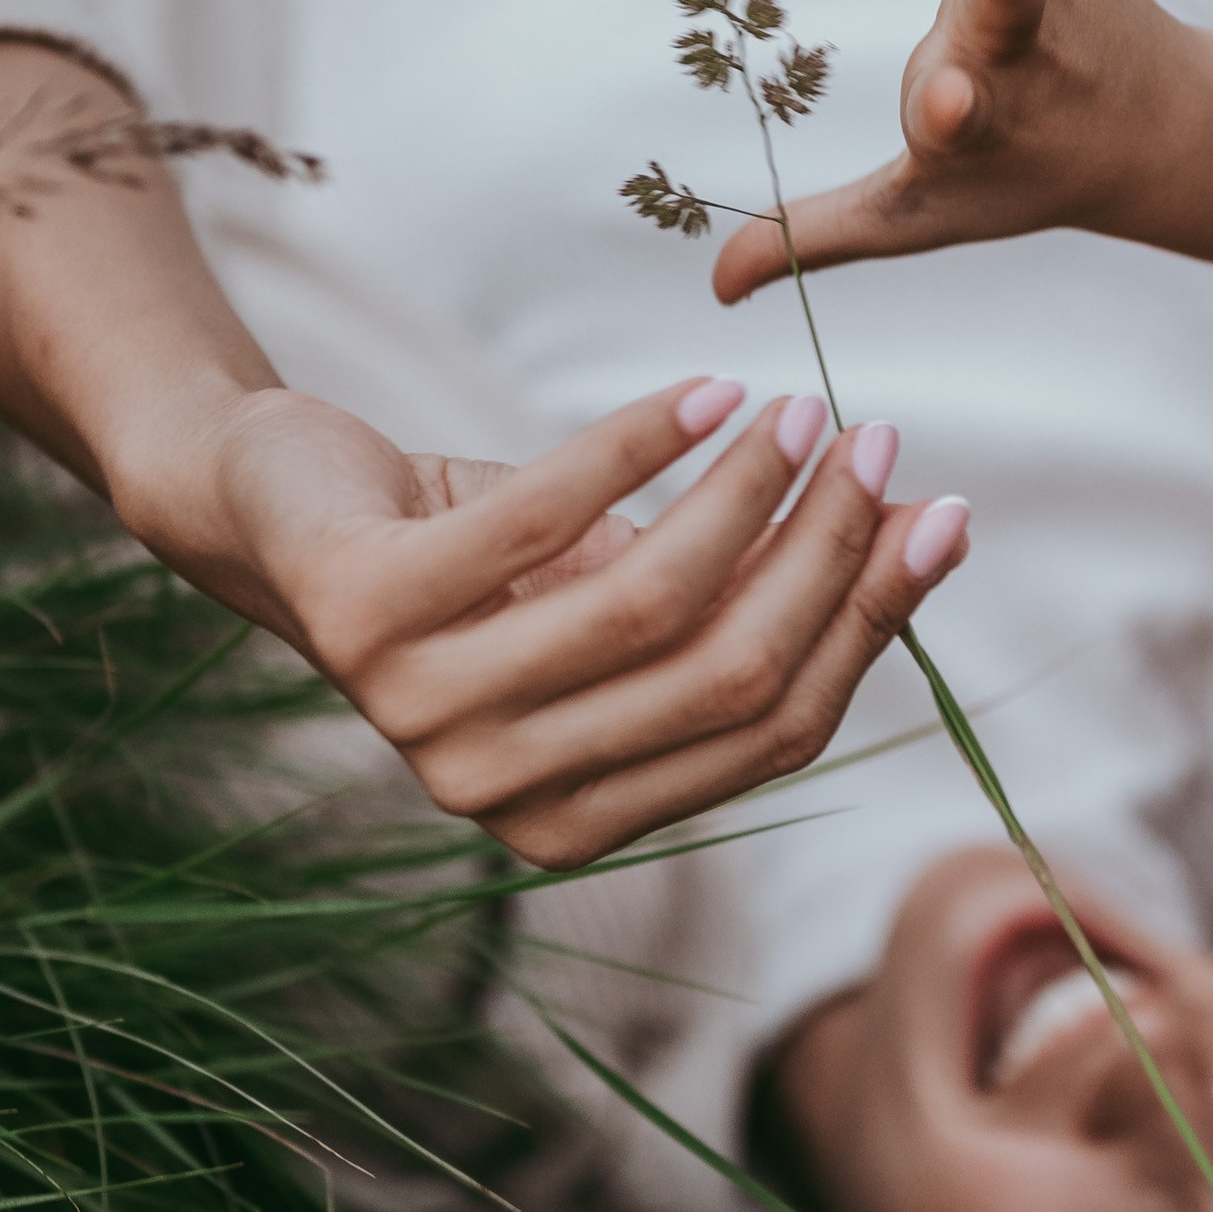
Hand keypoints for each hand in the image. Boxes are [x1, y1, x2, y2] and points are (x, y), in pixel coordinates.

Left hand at [115, 376, 966, 869]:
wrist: (273, 506)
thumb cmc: (475, 555)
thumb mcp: (620, 590)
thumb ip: (744, 601)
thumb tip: (923, 533)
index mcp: (572, 821)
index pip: (769, 736)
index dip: (867, 623)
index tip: (939, 512)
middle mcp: (493, 791)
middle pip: (722, 677)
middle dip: (823, 551)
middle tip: (873, 440)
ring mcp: (418, 710)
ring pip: (645, 605)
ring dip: (744, 493)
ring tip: (794, 408)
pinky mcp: (364, 607)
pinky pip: (546, 516)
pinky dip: (641, 443)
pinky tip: (703, 390)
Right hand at [713, 0, 1205, 303]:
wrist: (1158, 126)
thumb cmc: (1021, 173)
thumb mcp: (923, 217)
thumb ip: (818, 238)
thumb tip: (715, 290)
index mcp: (984, 121)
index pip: (965, 117)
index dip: (955, 107)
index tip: (950, 101)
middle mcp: (1021, 43)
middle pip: (1012, 5)